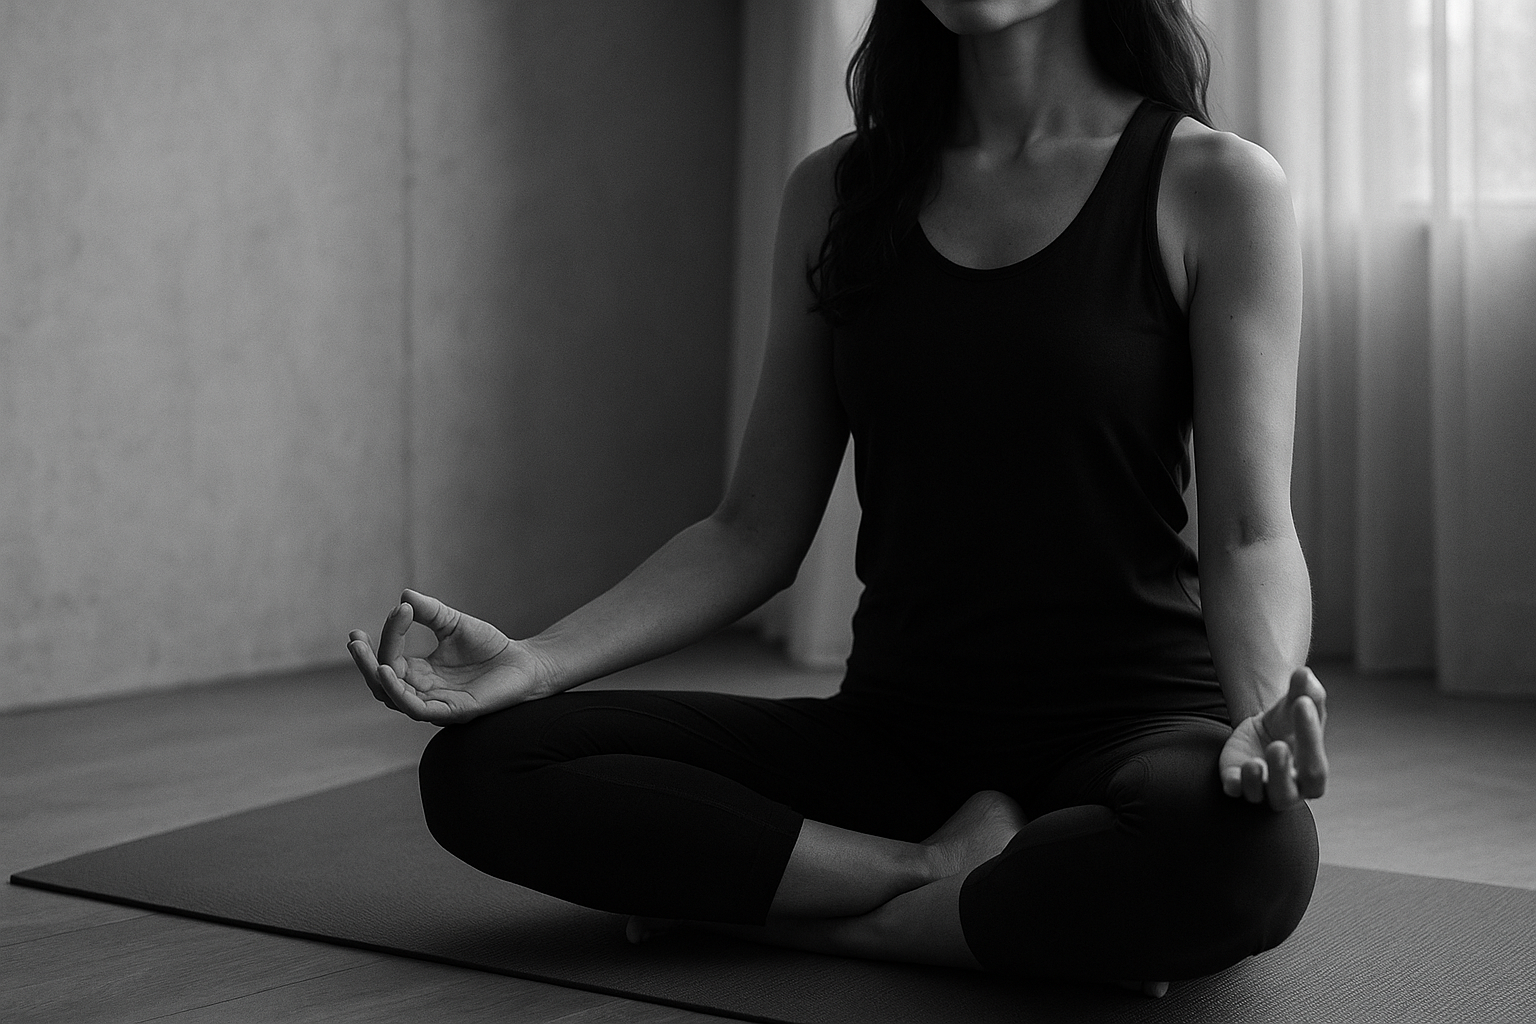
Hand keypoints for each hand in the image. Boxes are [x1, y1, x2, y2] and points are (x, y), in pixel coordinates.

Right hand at [346, 590, 547, 724]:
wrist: (527, 664)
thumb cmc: (491, 648)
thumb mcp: (455, 624)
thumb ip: (431, 612)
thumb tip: (404, 596)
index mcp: (420, 674)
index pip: (391, 658)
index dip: (389, 635)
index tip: (399, 609)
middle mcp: (422, 693)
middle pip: (381, 683)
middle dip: (364, 662)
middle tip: (354, 639)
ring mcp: (435, 705)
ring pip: (392, 698)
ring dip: (375, 675)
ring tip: (365, 651)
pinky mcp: (452, 713)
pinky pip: (416, 709)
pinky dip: (398, 692)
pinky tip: (388, 670)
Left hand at [1219, 667, 1327, 809]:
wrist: (1262, 732)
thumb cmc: (1289, 723)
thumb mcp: (1297, 705)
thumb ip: (1305, 692)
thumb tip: (1304, 673)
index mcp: (1311, 773)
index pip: (1315, 766)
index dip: (1310, 735)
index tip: (1301, 702)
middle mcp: (1289, 788)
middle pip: (1290, 792)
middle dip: (1282, 770)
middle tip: (1277, 745)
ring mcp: (1261, 788)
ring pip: (1260, 796)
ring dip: (1255, 780)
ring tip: (1253, 762)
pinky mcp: (1236, 782)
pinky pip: (1234, 790)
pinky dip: (1235, 783)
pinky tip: (1236, 770)